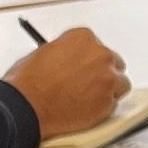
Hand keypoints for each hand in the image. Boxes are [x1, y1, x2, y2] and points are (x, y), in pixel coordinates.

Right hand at [5, 25, 131, 138]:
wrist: (27, 106)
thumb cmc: (28, 82)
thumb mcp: (42, 53)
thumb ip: (64, 52)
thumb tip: (68, 60)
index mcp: (83, 38)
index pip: (96, 45)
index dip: (89, 58)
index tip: (84, 66)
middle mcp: (100, 55)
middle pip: (113, 62)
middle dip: (102, 72)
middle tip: (88, 83)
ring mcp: (107, 79)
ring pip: (120, 83)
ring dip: (109, 90)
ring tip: (90, 98)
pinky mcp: (108, 102)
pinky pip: (113, 104)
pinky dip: (103, 108)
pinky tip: (87, 110)